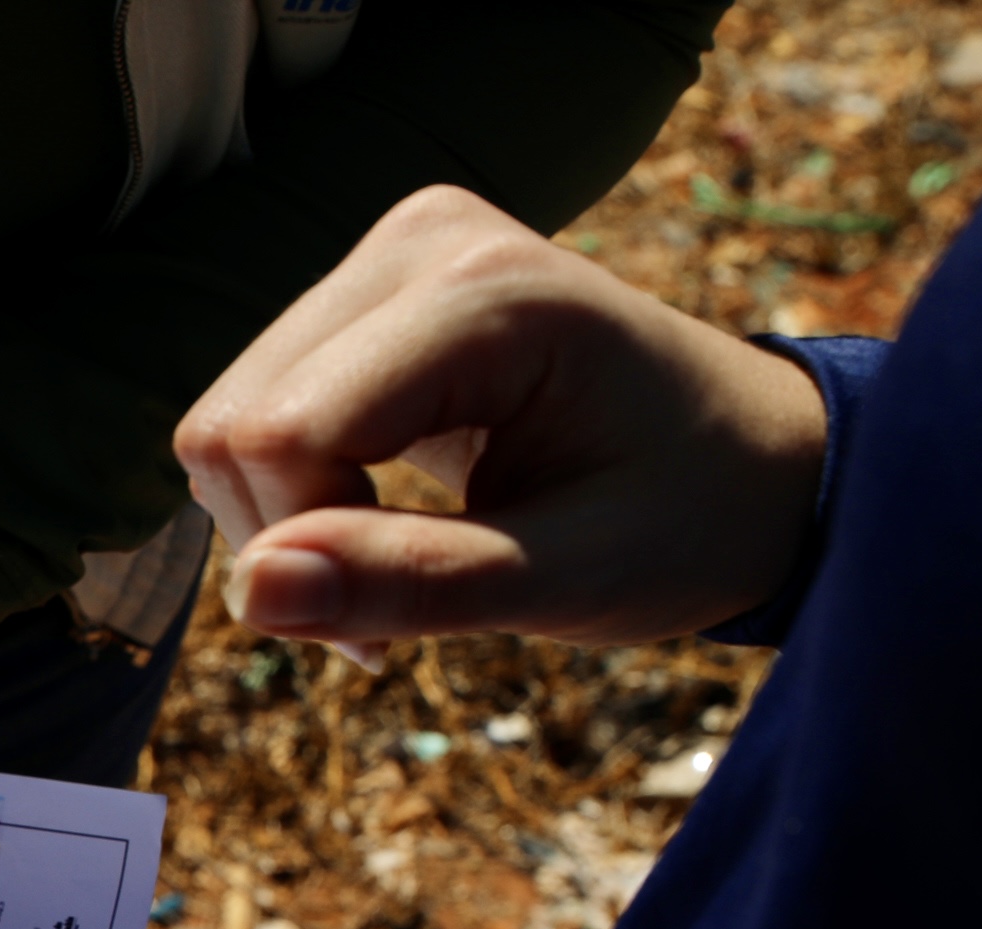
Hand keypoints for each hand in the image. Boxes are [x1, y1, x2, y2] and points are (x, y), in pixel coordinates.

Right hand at [176, 185, 828, 652]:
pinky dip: (291, 500)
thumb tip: (252, 593)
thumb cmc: (689, 520)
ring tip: (394, 574)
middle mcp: (422, 241)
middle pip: (232, 423)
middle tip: (389, 615)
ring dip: (283, 530)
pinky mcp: (365, 293)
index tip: (388, 634)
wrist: (757, 464)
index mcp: (489, 294)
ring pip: (223, 424)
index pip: (279, 431)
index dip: (301, 550)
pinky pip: (253, 415)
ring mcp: (389, 256)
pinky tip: (376, 528)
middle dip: (285, 544)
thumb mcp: (572, 577)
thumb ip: (415, 582)